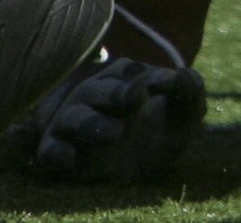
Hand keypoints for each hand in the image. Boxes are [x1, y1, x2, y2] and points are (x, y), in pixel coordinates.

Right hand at [27, 54, 206, 182]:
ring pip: (74, 117)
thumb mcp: (185, 114)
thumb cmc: (163, 130)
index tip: (170, 83)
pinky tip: (71, 158)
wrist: (140, 168)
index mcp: (125, 78)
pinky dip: (57, 153)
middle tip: (136, 97)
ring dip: (92, 124)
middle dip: (116, 93)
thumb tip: (182, 76)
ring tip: (117, 133)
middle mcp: (95, 95)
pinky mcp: (60, 152)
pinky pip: (50, 151)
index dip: (152, 77)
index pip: (133, 72)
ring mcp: (75, 123)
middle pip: (98, 89)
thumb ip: (190, 93)